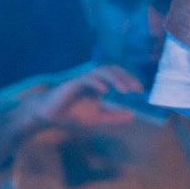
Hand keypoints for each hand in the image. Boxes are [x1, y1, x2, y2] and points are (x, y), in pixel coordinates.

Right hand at [27, 66, 142, 137]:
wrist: (48, 117)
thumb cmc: (71, 115)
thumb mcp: (96, 119)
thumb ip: (113, 117)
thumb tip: (132, 116)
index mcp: (98, 85)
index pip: (116, 75)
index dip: (129, 79)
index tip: (141, 90)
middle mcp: (91, 79)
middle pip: (111, 70)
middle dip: (126, 77)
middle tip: (137, 89)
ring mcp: (81, 80)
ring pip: (100, 72)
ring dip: (114, 79)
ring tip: (125, 90)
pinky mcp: (71, 84)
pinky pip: (85, 79)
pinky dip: (96, 82)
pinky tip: (105, 90)